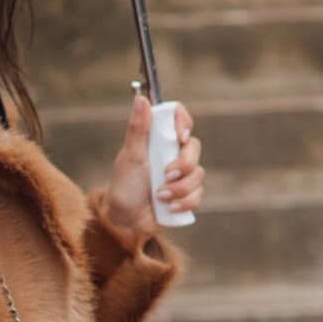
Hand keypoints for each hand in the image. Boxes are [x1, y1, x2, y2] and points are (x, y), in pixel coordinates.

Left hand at [103, 90, 205, 237]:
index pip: (179, 118)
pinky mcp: (186, 195)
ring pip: (198, 174)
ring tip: (160, 196)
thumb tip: (141, 100)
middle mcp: (172, 154)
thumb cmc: (124, 187)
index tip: (180, 136)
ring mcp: (181, 175)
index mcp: (157, 140)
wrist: (125, 221)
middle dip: (183, 164)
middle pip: (194, 147)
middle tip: (166, 175)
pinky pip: (198, 194)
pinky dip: (184, 202)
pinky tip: (168, 208)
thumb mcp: (130, 157)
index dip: (184, 122)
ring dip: (180, 188)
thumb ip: (137, 129)